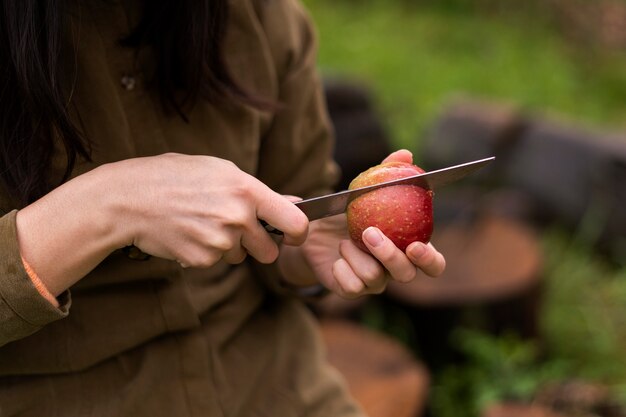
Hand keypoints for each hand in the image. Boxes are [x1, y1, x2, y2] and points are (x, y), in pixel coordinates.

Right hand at [112, 153, 308, 266]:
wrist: (129, 198)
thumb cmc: (175, 177)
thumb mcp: (220, 171)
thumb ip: (259, 192)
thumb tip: (296, 204)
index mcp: (247, 190)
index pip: (295, 222)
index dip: (299, 234)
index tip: (293, 236)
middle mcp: (238, 218)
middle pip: (269, 250)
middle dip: (257, 244)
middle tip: (234, 227)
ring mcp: (220, 241)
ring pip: (241, 257)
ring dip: (229, 247)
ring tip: (202, 223)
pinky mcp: (203, 260)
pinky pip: (216, 262)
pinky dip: (206, 253)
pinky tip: (188, 233)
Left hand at [280, 149, 444, 298]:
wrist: (314, 230)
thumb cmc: (348, 212)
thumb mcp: (364, 191)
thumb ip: (387, 175)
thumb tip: (405, 154)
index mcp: (407, 248)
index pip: (434, 264)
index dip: (429, 259)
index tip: (415, 246)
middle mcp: (395, 269)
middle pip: (407, 274)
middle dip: (389, 255)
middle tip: (370, 234)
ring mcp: (374, 283)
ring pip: (375, 278)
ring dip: (355, 255)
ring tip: (344, 241)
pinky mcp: (352, 290)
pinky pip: (352, 286)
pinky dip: (341, 268)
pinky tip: (337, 258)